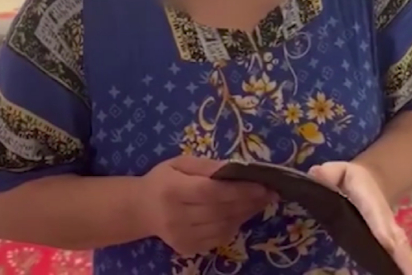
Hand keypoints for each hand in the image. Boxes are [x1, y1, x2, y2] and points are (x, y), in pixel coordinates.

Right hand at [140, 156, 272, 256]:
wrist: (141, 209)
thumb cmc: (163, 180)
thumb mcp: (180, 163)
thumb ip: (207, 165)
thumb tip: (236, 168)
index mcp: (172, 190)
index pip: (211, 192)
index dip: (239, 190)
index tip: (262, 185)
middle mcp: (176, 217)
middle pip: (221, 211)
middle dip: (249, 202)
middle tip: (270, 193)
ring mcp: (181, 237)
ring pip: (223, 227)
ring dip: (245, 214)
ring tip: (260, 202)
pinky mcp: (187, 249)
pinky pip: (219, 239)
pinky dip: (234, 226)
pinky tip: (241, 214)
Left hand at [310, 161, 411, 273]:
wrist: (371, 180)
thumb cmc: (349, 178)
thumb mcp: (338, 170)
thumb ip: (328, 173)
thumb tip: (316, 174)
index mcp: (368, 199)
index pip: (375, 214)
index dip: (380, 228)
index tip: (387, 243)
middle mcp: (383, 217)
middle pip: (394, 236)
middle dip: (400, 254)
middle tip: (405, 272)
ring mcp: (389, 230)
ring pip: (400, 247)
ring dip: (404, 263)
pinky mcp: (391, 240)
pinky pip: (399, 253)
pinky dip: (404, 265)